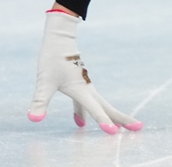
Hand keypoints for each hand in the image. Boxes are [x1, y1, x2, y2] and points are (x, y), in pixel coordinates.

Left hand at [27, 10, 141, 133]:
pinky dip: (90, 112)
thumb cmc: (52, 58)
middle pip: (107, 107)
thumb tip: (33, 119)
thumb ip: (40, 101)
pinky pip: (88, 102)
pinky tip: (79, 121)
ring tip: (119, 130)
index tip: (113, 133)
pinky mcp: (79, 84)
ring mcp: (85, 86)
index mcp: (81, 89)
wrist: (59, 39)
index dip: (103, 121)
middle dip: (122, 119)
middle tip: (138, 128)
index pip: (95, 109)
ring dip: (110, 116)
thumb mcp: (44, 81)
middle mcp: (87, 89)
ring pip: (101, 105)